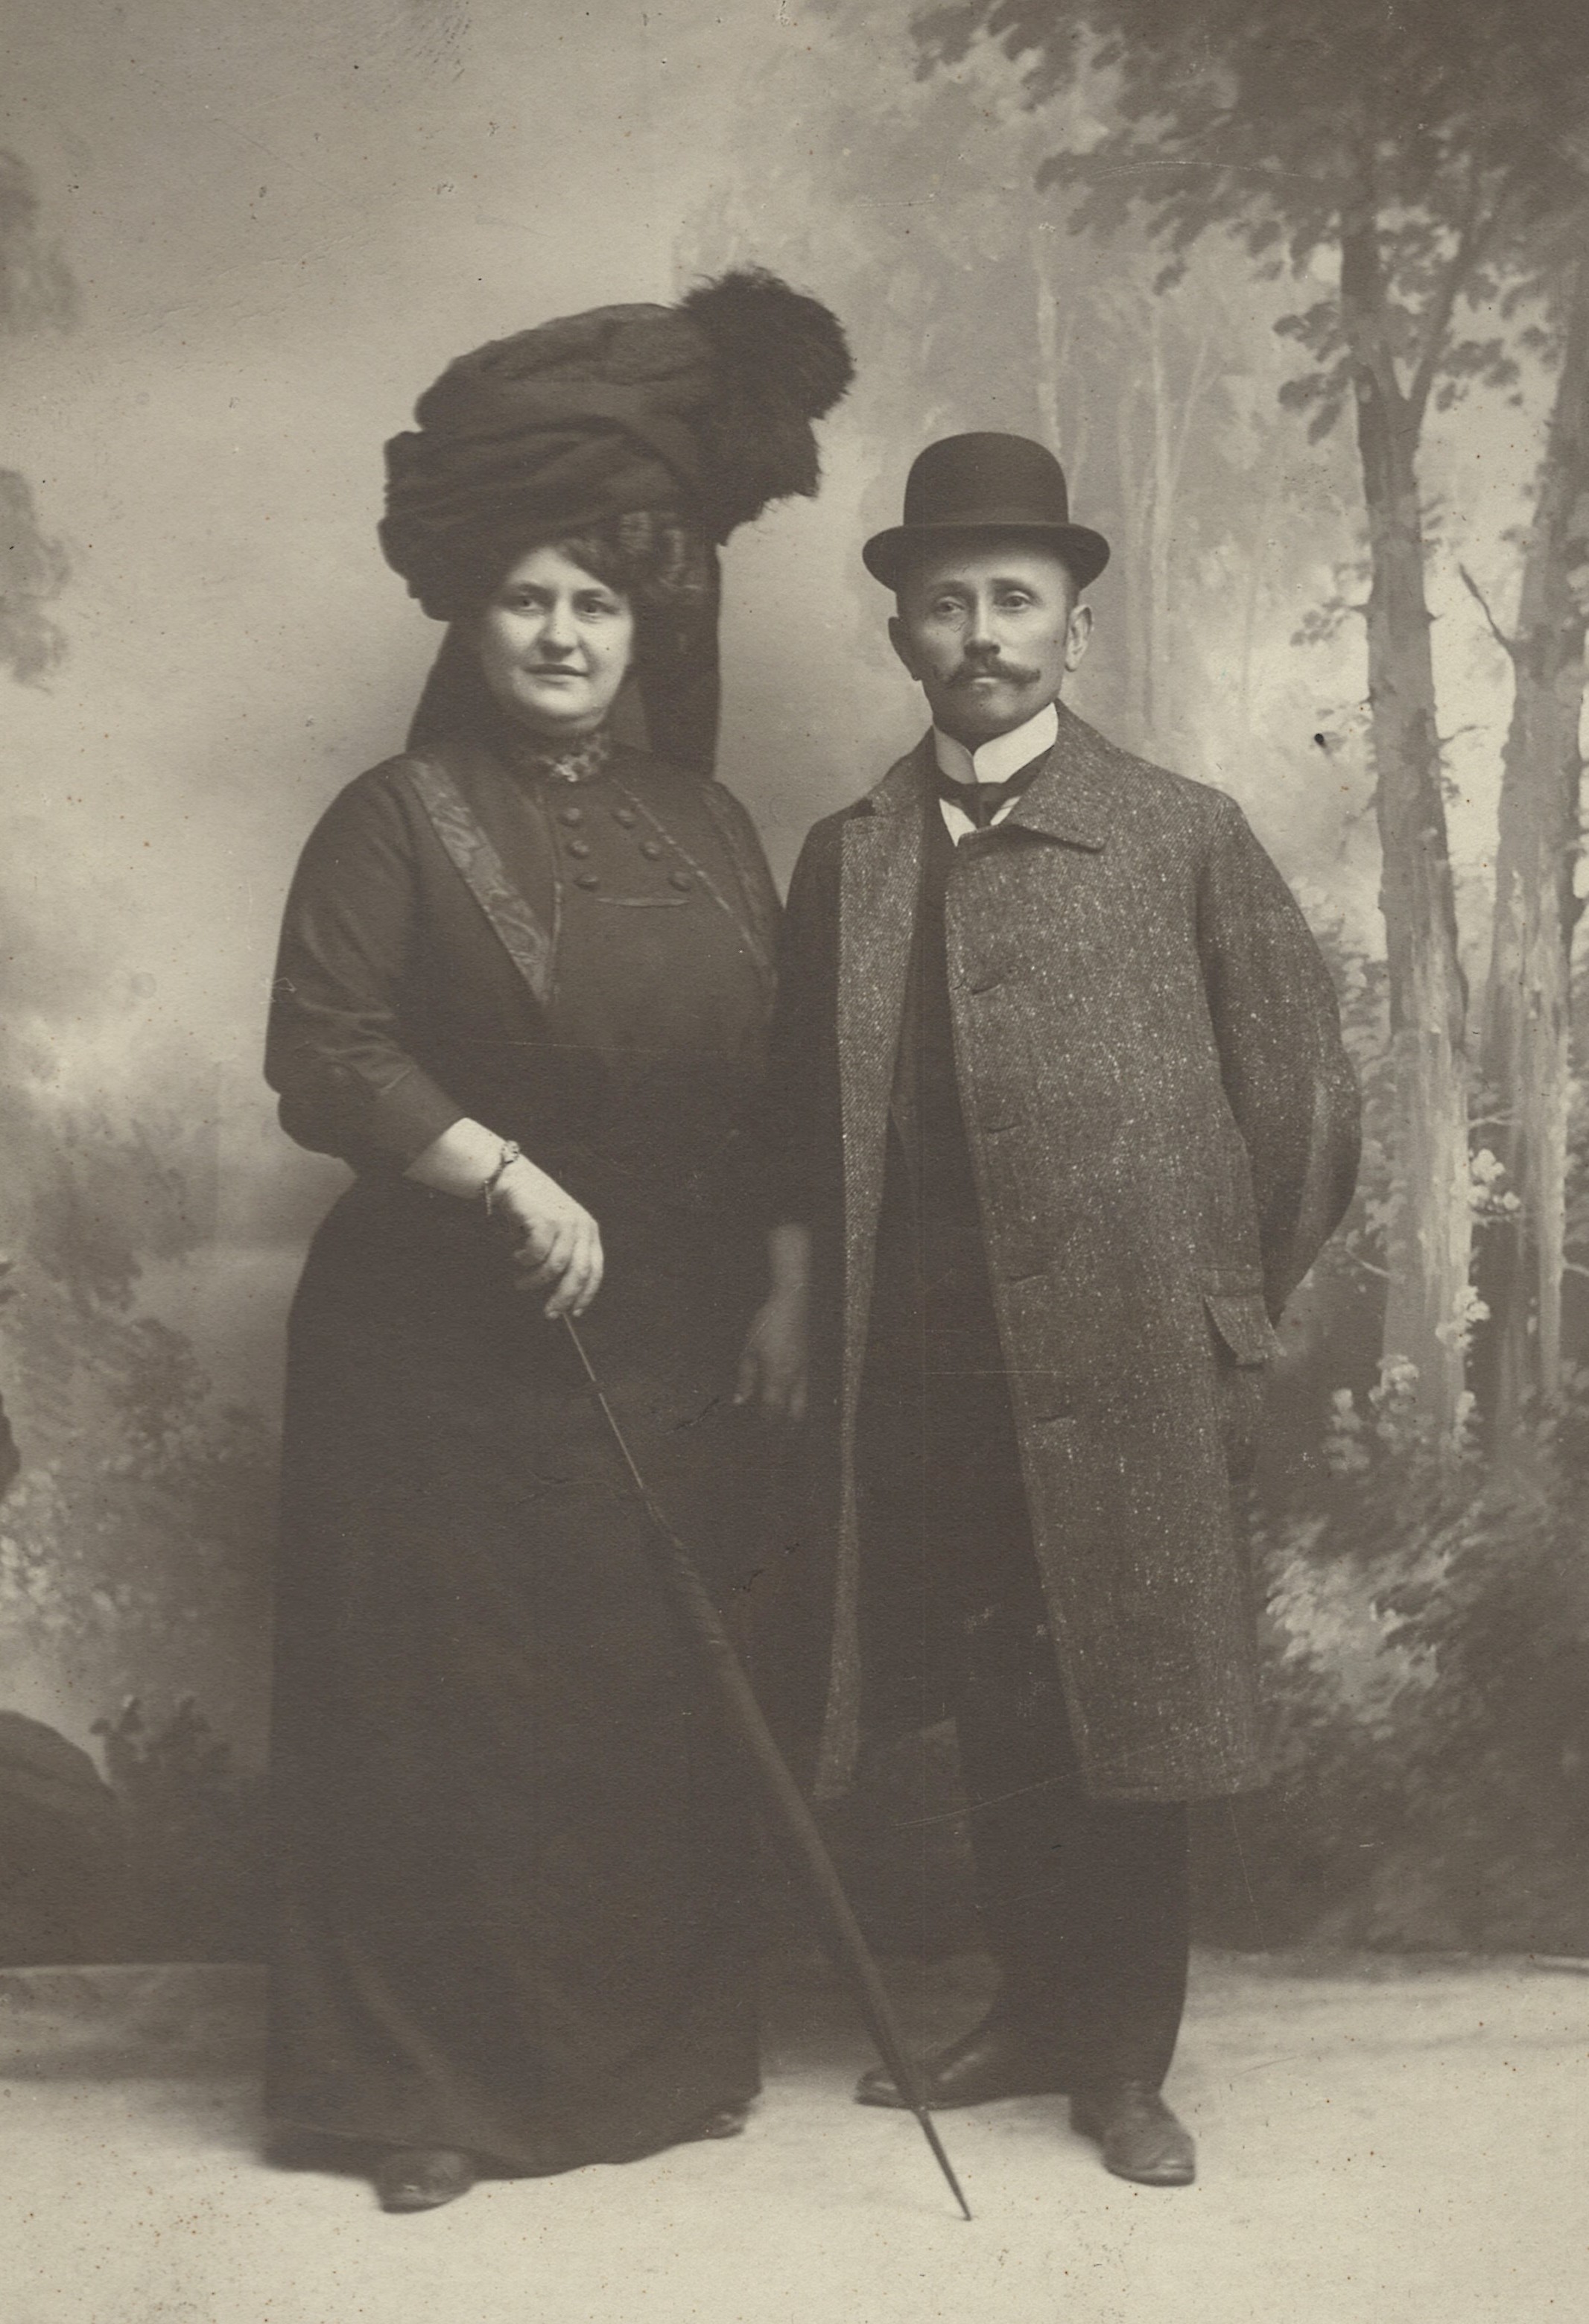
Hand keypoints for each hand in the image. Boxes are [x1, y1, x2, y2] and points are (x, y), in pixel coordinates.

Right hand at [492, 1159, 603, 1317]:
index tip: (575, 1312)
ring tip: (520, 1283)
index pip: (594, 1269)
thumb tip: (559, 1295)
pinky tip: (516, 1255)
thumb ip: (562, 1254)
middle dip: (563, 1297)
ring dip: (535, 1281)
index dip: (586, 1294)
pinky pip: (536, 1254)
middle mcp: (582, 1226)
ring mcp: (566, 1222)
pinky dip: (524, 1260)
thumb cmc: (531, 1209)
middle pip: (578, 1273)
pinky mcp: (546, 1220)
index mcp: (589, 1230)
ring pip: (555, 1267)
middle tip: (549, 1313)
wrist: (511, 1176)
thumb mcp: (555, 1231)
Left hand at [735, 1283, 808, 1422]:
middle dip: (782, 1426)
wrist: (791, 1304)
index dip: (764, 1425)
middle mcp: (794, 1379)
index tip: (755, 1435)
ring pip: (802, 1403)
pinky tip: (786, 1400)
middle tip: (772, 1437)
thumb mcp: (749, 1351)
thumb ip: (745, 1379)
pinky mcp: (807, 1364)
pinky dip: (795, 1401)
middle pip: (792, 1413)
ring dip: (791, 1415)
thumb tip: (740, 1402)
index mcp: (778, 1377)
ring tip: (780, 1424)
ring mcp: (804, 1372)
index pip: (772, 1410)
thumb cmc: (766, 1326)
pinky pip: (804, 1390)